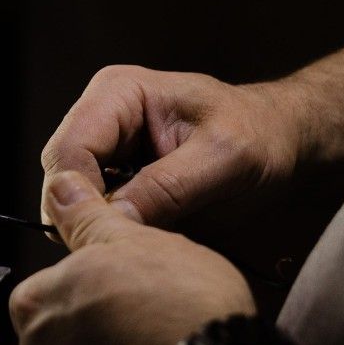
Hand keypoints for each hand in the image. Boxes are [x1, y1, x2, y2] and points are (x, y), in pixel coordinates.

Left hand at [10, 171, 254, 344]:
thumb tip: (61, 187)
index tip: (127, 292)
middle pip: (64, 341)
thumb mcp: (134, 239)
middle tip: (150, 327)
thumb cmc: (176, 308)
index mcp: (35, 304)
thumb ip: (88, 218)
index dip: (95, 289)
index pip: (54, 290)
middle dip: (100, 337)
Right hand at [40, 66, 305, 228]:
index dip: (78, 200)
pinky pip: (93, 209)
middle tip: (124, 252)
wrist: (282, 139)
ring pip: (71, 199)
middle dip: (85, 216)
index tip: (110, 240)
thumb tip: (113, 223)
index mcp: (118, 92)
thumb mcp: (223, 159)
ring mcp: (104, 146)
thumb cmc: (261, 136)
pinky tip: (141, 242)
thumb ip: (167, 188)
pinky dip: (111, 230)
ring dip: (97, 227)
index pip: (68, 153)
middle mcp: (100, 115)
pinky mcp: (113, 174)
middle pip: (61, 178)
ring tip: (138, 248)